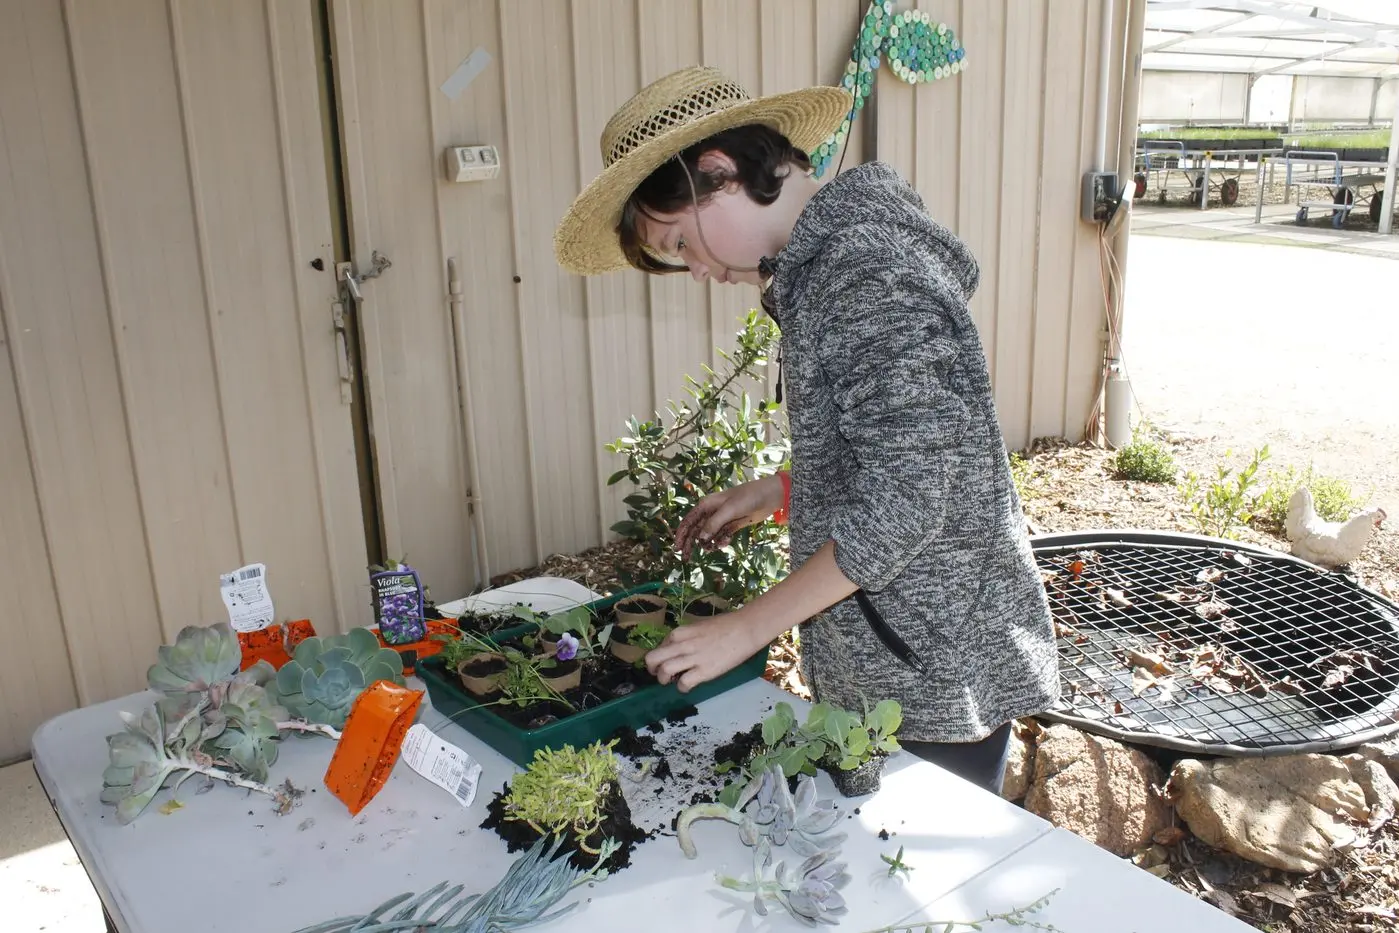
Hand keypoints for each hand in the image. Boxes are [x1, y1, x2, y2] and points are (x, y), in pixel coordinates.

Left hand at [646, 612, 762, 692]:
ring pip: (664, 672)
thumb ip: (686, 637)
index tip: (667, 662)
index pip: (658, 647)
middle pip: (652, 659)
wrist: (745, 629)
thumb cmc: (725, 625)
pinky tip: (689, 685)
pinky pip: (683, 684)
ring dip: (664, 680)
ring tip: (673, 681)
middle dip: (652, 670)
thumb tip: (679, 649)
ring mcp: (692, 658)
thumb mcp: (699, 626)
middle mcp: (681, 644)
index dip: (660, 658)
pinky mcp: (704, 671)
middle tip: (660, 675)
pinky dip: (682, 688)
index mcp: (680, 632)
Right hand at [675, 474, 784, 554]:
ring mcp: (722, 519)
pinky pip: (722, 536)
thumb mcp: (729, 510)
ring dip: (708, 543)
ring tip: (711, 549)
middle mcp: (712, 512)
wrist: (769, 496)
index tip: (676, 548)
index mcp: (707, 505)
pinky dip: (721, 541)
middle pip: (696, 530)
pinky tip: (724, 543)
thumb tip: (700, 539)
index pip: (689, 521)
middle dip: (691, 543)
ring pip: (709, 535)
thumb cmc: (747, 497)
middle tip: (686, 559)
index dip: (681, 534)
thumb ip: (714, 524)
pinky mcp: (733, 525)